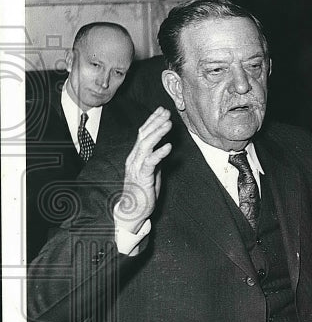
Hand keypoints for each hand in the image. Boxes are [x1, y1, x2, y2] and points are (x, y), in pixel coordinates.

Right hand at [117, 108, 172, 228]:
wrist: (132, 210)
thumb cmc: (143, 190)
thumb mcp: (152, 170)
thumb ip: (156, 157)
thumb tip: (164, 145)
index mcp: (136, 155)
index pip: (143, 134)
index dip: (152, 121)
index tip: (162, 110)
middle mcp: (134, 158)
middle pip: (143, 135)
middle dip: (155, 122)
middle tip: (166, 111)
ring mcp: (136, 167)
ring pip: (145, 145)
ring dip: (158, 133)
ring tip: (169, 123)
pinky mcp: (142, 177)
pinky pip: (150, 162)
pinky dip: (159, 153)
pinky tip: (168, 146)